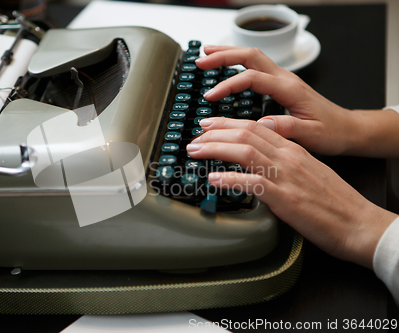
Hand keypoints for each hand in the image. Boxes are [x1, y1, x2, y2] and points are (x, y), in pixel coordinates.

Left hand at [186, 117, 396, 267]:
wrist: (358, 223)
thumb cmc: (334, 202)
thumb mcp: (307, 173)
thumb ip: (283, 165)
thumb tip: (258, 168)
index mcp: (294, 149)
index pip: (256, 126)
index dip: (228, 123)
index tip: (209, 125)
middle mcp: (288, 157)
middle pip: (246, 134)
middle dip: (215, 132)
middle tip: (195, 136)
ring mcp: (286, 176)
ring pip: (245, 151)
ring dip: (215, 148)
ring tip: (195, 150)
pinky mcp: (285, 198)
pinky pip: (252, 183)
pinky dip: (229, 179)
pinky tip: (213, 179)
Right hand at [195, 46, 360, 155]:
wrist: (347, 129)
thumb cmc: (332, 132)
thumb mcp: (312, 135)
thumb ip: (287, 128)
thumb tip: (261, 124)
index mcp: (290, 89)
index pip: (253, 78)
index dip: (229, 84)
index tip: (210, 95)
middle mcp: (285, 79)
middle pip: (251, 56)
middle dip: (223, 56)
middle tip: (201, 61)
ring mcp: (283, 79)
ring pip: (253, 56)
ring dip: (228, 53)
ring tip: (207, 54)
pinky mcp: (281, 84)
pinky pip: (255, 66)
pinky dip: (237, 63)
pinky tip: (226, 67)